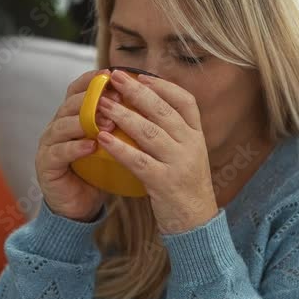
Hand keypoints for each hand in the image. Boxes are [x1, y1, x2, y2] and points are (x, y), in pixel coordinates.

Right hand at [35, 69, 122, 221]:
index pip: (78, 89)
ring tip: (108, 123)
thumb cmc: (98, 172)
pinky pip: (59, 152)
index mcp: (72, 116)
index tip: (112, 74)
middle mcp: (57, 125)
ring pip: (62, 125)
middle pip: (70, 103)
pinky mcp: (46, 165)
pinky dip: (75, 147)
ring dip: (85, 122)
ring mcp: (48, 144)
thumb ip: (120, 123)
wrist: (80, 206)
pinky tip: (92, 147)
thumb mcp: (112, 143)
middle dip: (93, 98)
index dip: (92, 80)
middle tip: (116, 98)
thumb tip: (150, 100)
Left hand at [96, 70, 218, 234]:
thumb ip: (173, 133)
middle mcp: (192, 145)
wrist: (196, 223)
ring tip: (102, 104)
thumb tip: (147, 106)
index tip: (141, 76)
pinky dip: (119, 148)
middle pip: (163, 111)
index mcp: (197, 136)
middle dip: (136, 91)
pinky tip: (102, 139)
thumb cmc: (184, 187)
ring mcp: (180, 164)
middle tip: (114, 77)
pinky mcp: (165, 183)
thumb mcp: (186, 155)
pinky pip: (138, 161)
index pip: (185, 101)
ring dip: (123, 115)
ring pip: (149, 132)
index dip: (163, 86)